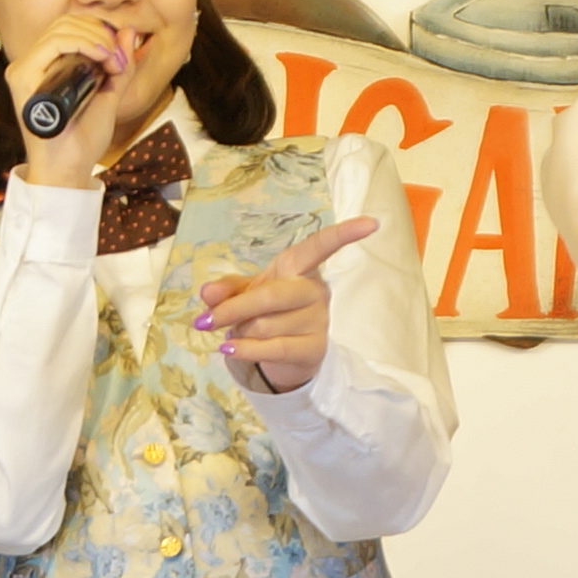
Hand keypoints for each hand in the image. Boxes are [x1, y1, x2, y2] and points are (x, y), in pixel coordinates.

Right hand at [12, 9, 180, 194]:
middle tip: (118, 57)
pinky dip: (82, 43)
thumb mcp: (109, 96)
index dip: (99, 30)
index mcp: (48, 66)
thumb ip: (120, 65)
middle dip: (99, 32)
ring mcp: (24, 70)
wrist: (68, 169)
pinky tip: (101, 57)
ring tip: (112, 61)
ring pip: (60, 29)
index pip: (70, 28)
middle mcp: (31, 64)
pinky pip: (52, 44)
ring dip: (94, 37)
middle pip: (65, 22)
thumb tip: (128, 30)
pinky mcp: (22, 78)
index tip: (120, 53)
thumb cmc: (83, 139)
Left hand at [195, 216, 377, 395]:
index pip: (322, 246)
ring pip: (266, 325)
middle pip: (272, 295)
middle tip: (206, 321)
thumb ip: (227, 289)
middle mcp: (314, 290)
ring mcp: (318, 320)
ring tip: (239, 333)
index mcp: (300, 267)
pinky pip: (274, 348)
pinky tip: (229, 349)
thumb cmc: (267, 312)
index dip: (344, 234)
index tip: (372, 223)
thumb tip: (208, 294)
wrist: (285, 354)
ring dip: (241, 332)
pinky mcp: (314, 348)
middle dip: (234, 309)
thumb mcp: (245, 293)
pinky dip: (246, 350)